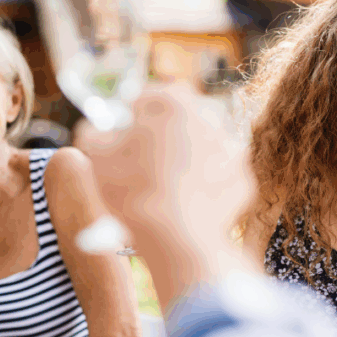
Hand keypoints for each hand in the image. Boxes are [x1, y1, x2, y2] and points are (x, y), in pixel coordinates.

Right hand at [76, 85, 253, 302]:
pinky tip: (184, 205)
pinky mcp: (242, 179)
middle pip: (179, 120)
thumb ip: (94, 133)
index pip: (146, 98)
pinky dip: (203, 188)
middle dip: (161, 137)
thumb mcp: (95, 154)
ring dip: (185, 161)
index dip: (130, 118)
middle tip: (142, 164)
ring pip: (201, 149)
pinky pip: (217, 178)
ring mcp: (231, 149)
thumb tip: (96, 131)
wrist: (176, 238)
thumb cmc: (132, 191)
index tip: (122, 137)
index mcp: (172, 100)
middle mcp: (210, 116)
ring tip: (162, 188)